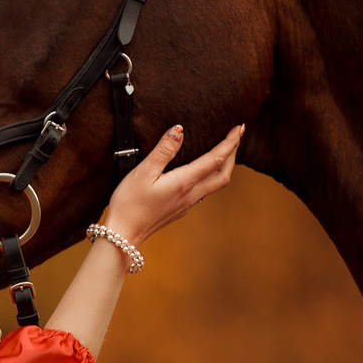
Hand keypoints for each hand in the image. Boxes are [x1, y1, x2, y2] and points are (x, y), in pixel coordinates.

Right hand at [103, 123, 242, 244]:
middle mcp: (190, 195)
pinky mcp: (181, 209)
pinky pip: (204, 191)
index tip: (239, 128)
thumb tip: (179, 130)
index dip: (230, 143)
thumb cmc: (129, 203)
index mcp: (184, 183)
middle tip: (237, 136)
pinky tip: (203, 171)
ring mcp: (187, 204)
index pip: (215, 160)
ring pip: (216, 184)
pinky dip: (211, 176)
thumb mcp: (143, 172)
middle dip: (233, 154)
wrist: (123, 234)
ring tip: (226, 151)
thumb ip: (163, 150)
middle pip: (223, 175)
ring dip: (225, 166)